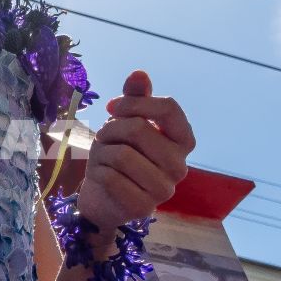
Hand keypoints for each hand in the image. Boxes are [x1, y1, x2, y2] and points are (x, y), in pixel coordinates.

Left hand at [75, 70, 194, 242]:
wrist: (104, 195)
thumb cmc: (119, 152)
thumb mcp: (126, 121)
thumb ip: (136, 98)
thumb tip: (139, 73)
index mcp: (183, 140)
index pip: (168, 107)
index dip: (134, 102)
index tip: (111, 107)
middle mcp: (180, 166)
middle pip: (139, 129)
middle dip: (111, 129)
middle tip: (103, 138)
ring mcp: (164, 189)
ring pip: (122, 155)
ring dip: (102, 151)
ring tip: (102, 157)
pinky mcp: (143, 207)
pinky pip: (111, 178)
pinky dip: (98, 172)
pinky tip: (100, 176)